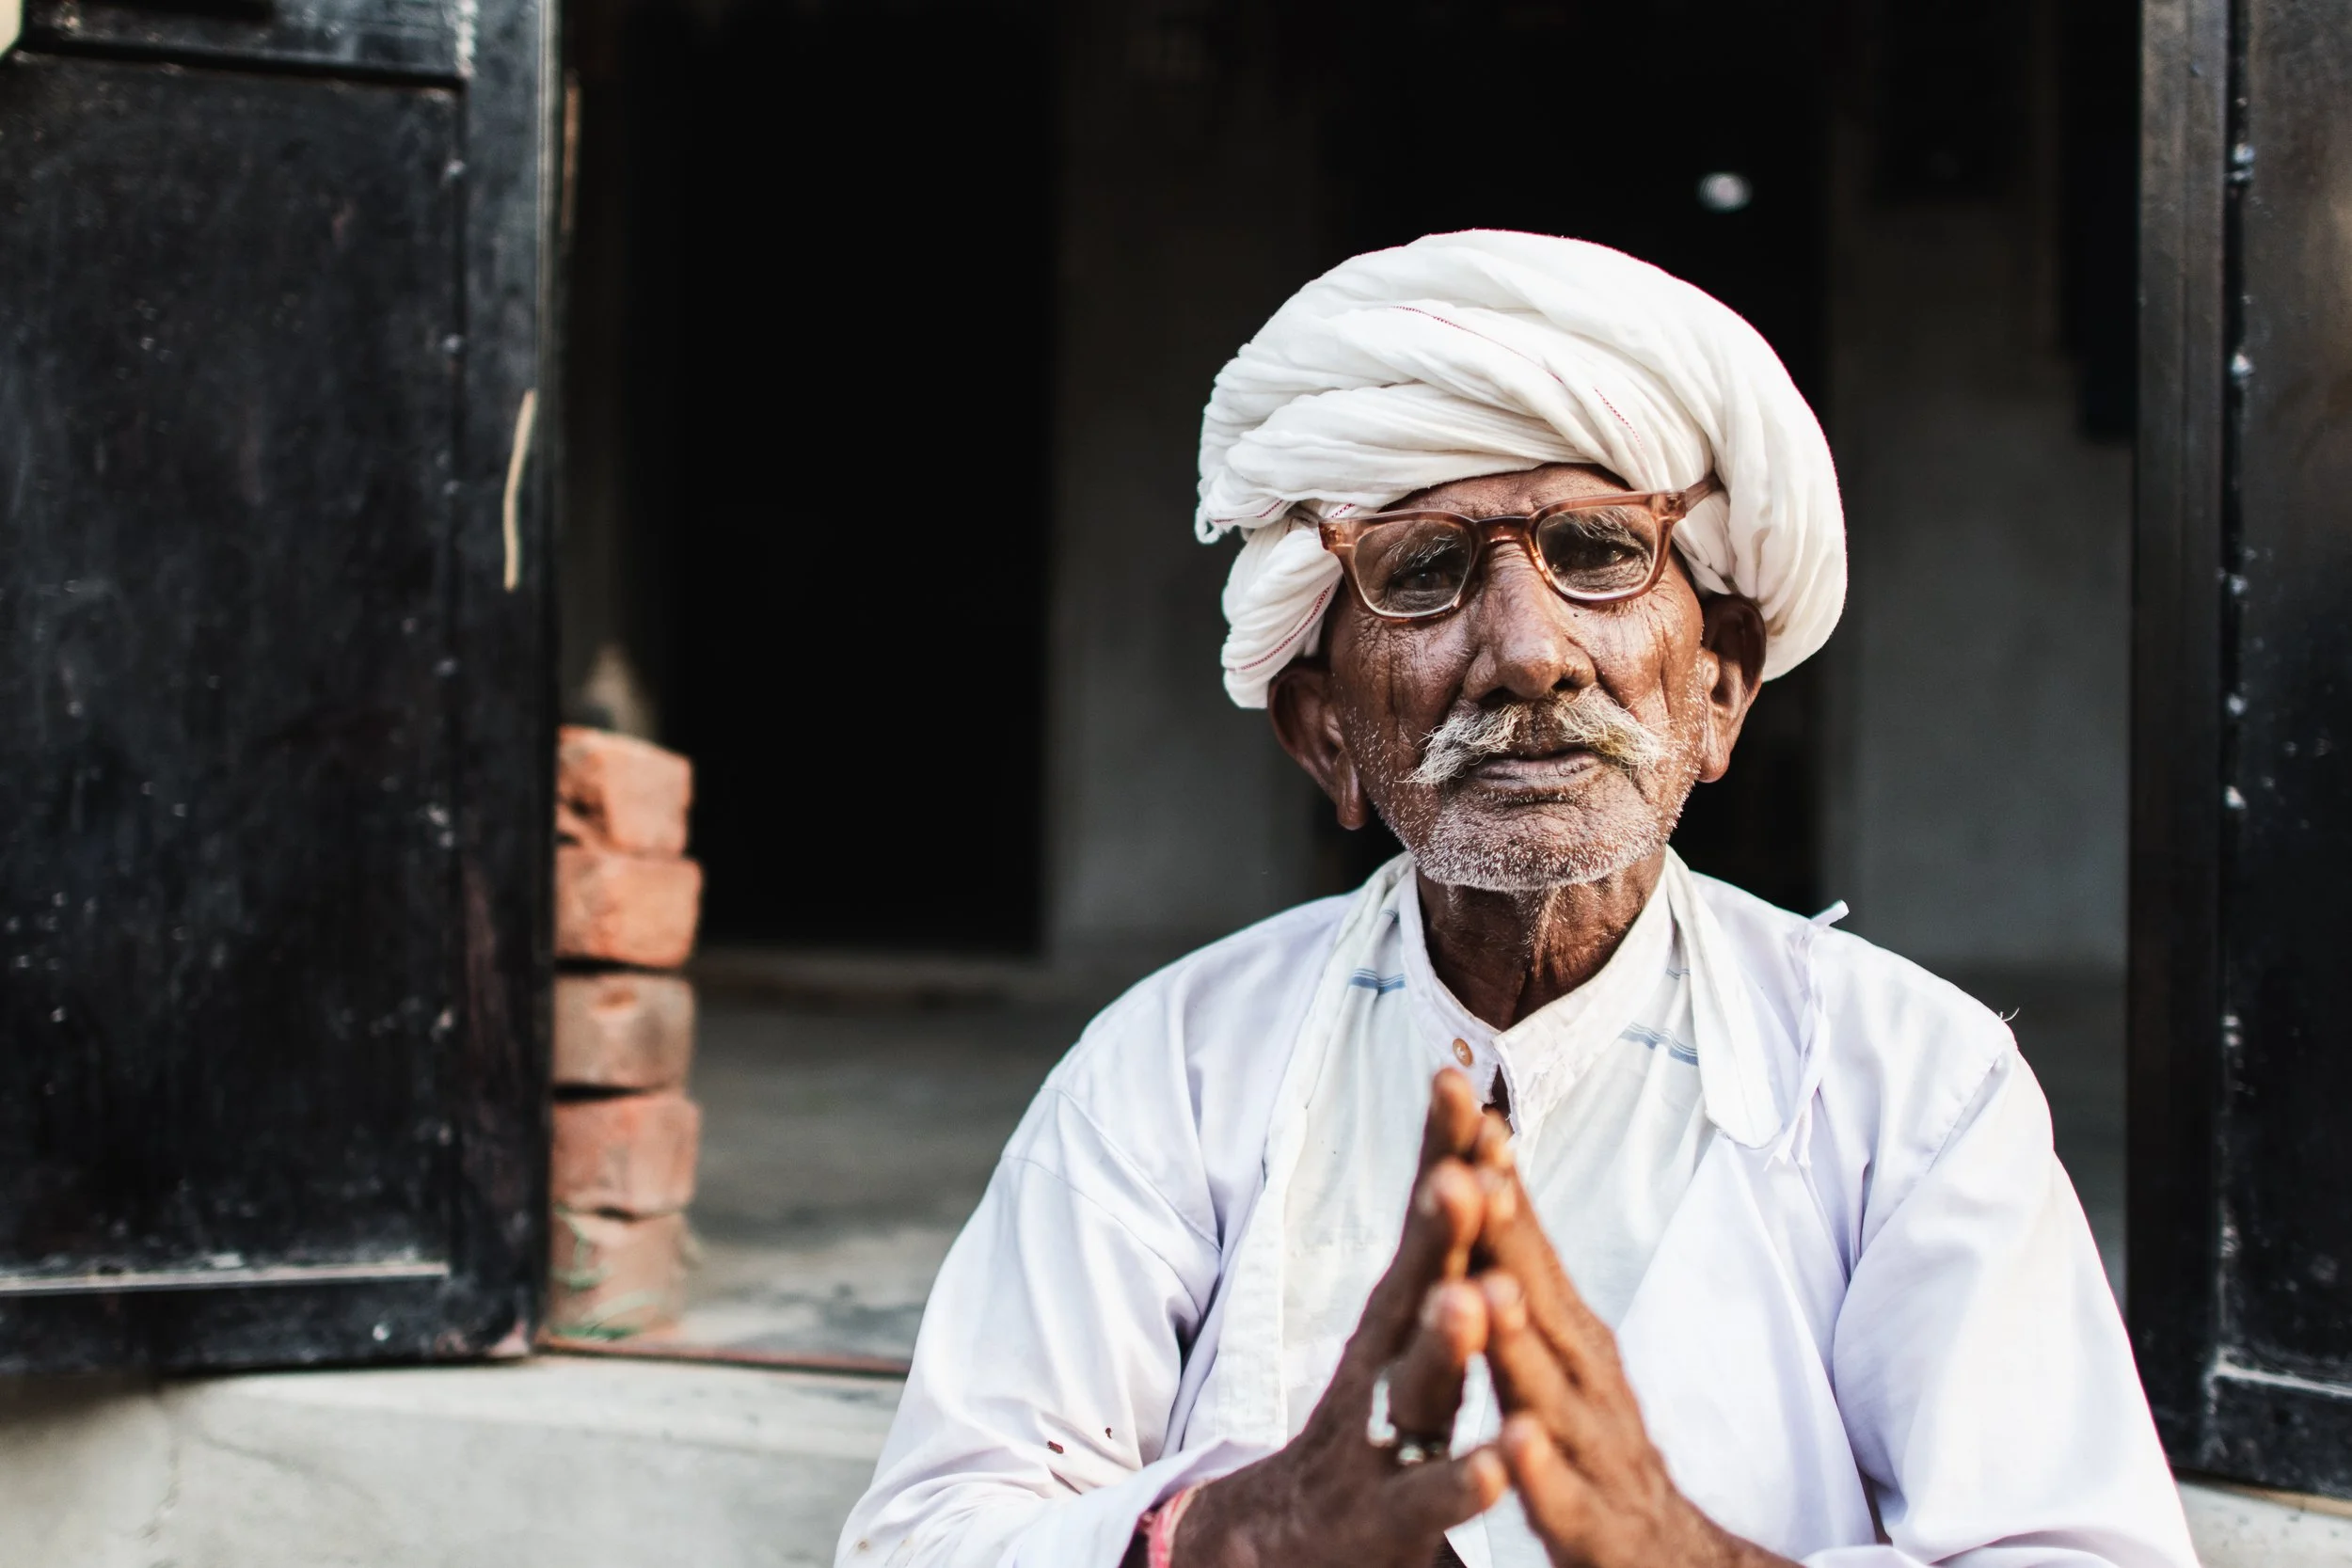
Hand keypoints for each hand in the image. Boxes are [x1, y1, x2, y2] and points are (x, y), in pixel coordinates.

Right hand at [1168, 1070, 1511, 1567]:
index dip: (1441, 1156)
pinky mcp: (1385, 1521)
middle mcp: (1382, 1369)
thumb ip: (1434, 1260)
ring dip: (1447, 1345)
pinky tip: (1501, 1463)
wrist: (1276, 1547)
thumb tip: (1462, 1157)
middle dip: (1438, 1231)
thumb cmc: (1364, 1431)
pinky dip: (1462, 1480)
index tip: (1459, 1083)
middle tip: (1462, 1176)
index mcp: (1398, 1321)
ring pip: (1415, 1388)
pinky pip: (1427, 1498)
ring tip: (1476, 1300)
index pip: (1424, 1225)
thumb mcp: (1400, 1337)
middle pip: (1412, 1289)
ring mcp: (1376, 1444)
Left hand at [1472, 1170, 1794, 1567]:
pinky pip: (1562, 1500)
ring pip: (1550, 1393)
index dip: (1500, 1187)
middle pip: (1541, 1301)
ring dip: (1520, 1342)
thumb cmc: (1597, 1448)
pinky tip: (1517, 1441)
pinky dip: (1540, 1471)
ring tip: (1488, 1290)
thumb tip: (1492, 1178)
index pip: (1528, 1253)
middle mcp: (1586, 1383)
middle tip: (1475, 1166)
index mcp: (1568, 1341)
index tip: (1470, 1114)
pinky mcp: (1594, 1532)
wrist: (1674, 1563)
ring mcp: (1595, 1457)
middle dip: (1507, 1234)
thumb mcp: (1563, 1356)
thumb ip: (1528, 1280)